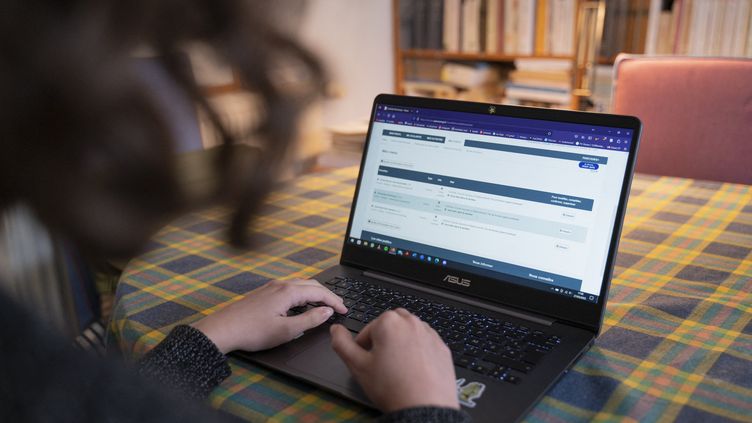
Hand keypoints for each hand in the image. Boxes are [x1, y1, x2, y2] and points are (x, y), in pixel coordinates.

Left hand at [192, 279, 346, 353]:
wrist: (222, 330)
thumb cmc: (252, 332)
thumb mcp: (286, 331)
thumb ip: (310, 320)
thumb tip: (326, 312)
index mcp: (288, 291)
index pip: (320, 291)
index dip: (335, 301)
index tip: (344, 310)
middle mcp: (280, 284)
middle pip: (311, 284)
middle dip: (327, 294)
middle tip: (338, 306)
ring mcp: (270, 287)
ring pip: (300, 284)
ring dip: (315, 292)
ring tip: (324, 305)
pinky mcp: (263, 292)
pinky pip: (290, 287)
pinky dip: (303, 293)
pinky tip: (302, 304)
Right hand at [330, 308, 458, 411]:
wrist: (424, 407)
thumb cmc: (392, 387)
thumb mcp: (358, 366)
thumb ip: (342, 344)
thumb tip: (335, 330)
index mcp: (388, 322)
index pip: (367, 330)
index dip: (363, 348)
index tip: (367, 362)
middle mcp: (411, 322)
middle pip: (389, 327)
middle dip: (383, 340)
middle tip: (381, 363)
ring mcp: (429, 333)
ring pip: (408, 333)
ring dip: (400, 344)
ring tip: (397, 368)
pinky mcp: (442, 346)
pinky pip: (425, 343)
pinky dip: (417, 352)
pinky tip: (413, 370)